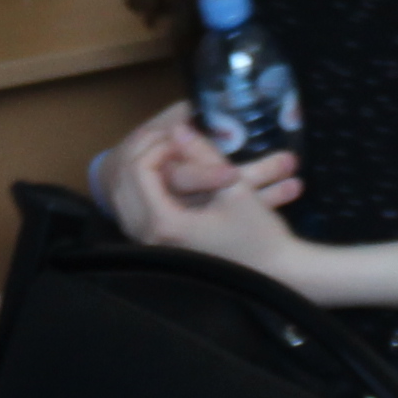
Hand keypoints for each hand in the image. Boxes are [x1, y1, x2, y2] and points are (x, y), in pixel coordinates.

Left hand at [102, 100, 299, 241]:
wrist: (272, 270)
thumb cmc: (258, 232)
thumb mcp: (233, 186)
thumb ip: (202, 153)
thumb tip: (178, 127)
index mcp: (165, 223)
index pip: (140, 170)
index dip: (159, 145)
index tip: (183, 138)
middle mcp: (149, 237)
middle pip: (125, 180)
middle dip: (146, 152)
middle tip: (171, 138)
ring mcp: (151, 245)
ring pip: (124, 195)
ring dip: (142, 168)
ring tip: (168, 151)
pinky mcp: (158, 247)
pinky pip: (134, 210)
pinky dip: (143, 187)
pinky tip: (164, 174)